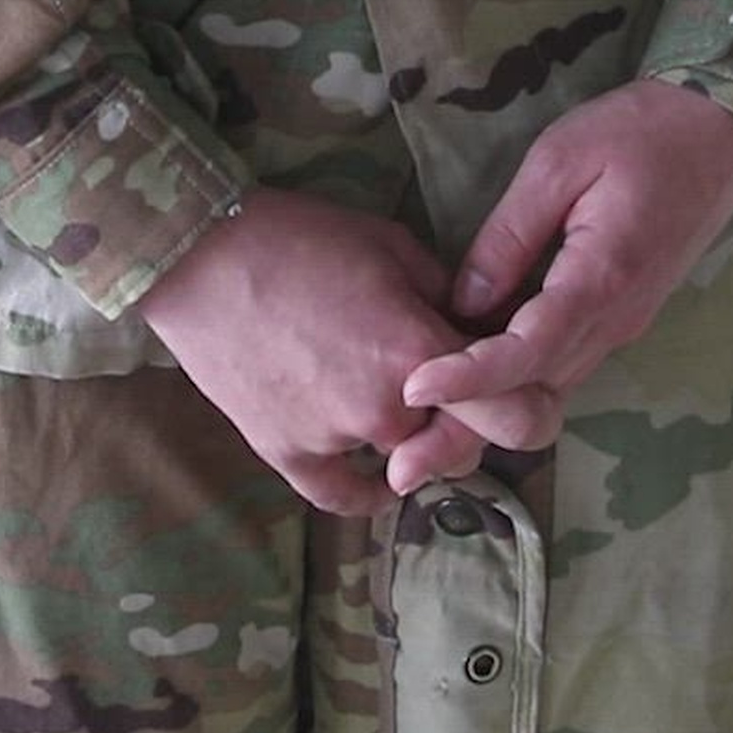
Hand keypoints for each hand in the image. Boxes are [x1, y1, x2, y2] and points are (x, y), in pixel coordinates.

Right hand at [142, 188, 559, 512]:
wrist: (203, 257)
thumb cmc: (305, 236)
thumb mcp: (395, 246)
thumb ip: (449, 298)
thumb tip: (483, 328)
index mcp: (421, 354)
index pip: (512, 413)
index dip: (530, 407)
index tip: (527, 394)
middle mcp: (386, 412)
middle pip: (463, 447)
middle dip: (473, 423)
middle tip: (461, 392)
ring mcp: (334, 442)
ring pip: (407, 466)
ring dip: (416, 442)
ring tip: (401, 399)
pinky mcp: (288, 458)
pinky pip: (346, 496)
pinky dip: (365, 484)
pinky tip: (372, 462)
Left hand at [398, 81, 732, 429]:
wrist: (720, 130)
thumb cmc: (639, 131)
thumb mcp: (559, 161)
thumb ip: (510, 234)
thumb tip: (461, 302)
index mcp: (601, 280)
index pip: (526, 353)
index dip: (467, 378)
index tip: (412, 389)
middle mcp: (616, 321)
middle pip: (536, 391)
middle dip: (470, 417)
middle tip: (403, 440)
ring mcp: (623, 324)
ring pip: (551, 386)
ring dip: (494, 404)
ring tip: (428, 416)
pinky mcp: (623, 317)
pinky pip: (565, 362)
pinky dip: (520, 375)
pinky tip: (476, 362)